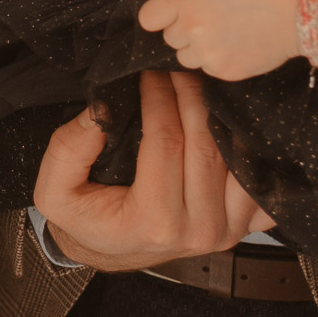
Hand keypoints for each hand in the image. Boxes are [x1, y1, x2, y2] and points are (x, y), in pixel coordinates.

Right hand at [33, 70, 270, 271]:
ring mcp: (228, 231)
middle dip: (191, 95)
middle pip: (205, 145)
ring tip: (203, 85)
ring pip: (238, 159)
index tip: (149, 68)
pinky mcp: (244, 227)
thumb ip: (69, 148)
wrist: (111, 250)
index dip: (158, 96)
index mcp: (153, 222)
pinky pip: (262, 184)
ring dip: (222, 116)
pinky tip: (234, 123)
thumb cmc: (86, 217)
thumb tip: (102, 105)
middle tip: (178, 65)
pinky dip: (253, 151)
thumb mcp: (55, 189)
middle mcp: (198, 230)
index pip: (165, 141)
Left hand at [138, 0, 300, 81]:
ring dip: (199, 49)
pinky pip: (209, 69)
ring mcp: (207, 52)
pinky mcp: (224, 72)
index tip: (171, 15)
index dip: (161, 16)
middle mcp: (190, 26)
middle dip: (185, 32)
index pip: (148, 17)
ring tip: (229, 34)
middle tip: (214, 20)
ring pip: (187, 57)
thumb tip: (182, 13)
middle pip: (169, 38)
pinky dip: (220, 60)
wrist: (304, 10)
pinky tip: (241, 46)